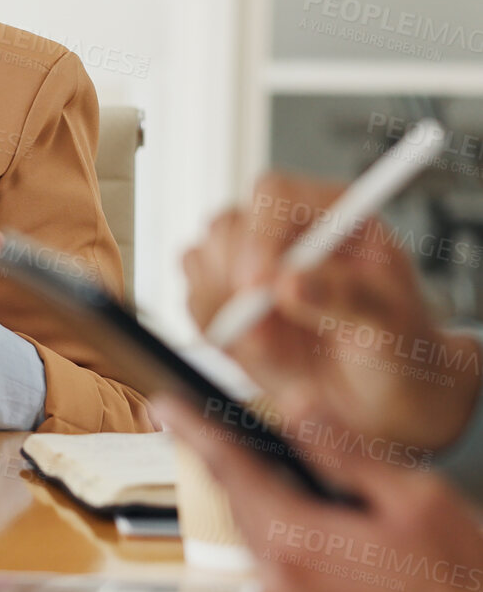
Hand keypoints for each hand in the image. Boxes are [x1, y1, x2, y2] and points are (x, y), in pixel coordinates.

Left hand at [156, 395, 482, 591]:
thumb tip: (297, 407)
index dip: (194, 430)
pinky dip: (294, 542)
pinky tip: (330, 533)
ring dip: (271, 505)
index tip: (164, 404)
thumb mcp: (413, 501)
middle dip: (238, 468)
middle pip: (243, 506)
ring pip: (264, 540)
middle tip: (230, 433)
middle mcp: (277, 581)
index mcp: (294, 541)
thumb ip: (346, 453)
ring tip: (295, 479)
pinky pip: (285, 573)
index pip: (229, 469)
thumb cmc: (462, 589)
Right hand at [183, 171, 480, 452]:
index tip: (258, 288)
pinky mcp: (226, 299)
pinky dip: (218, 338)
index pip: (275, 195)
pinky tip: (264, 358)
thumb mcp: (389, 322)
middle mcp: (286, 231)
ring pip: (200, 266)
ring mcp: (250, 263)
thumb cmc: (397, 348)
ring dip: (226, 318)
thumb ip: (344, 297)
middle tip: (261, 334)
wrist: (379, 396)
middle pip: (225, 228)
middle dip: (232, 285)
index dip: (259, 237)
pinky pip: (194, 305)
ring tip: (279, 356)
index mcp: (334, 215)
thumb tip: (288, 283)